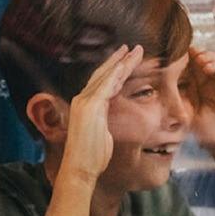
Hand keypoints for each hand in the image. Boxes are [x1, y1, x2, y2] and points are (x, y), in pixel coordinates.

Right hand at [61, 46, 141, 184]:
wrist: (79, 168)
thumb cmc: (91, 157)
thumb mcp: (101, 135)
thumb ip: (104, 123)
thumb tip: (109, 123)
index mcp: (85, 105)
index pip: (101, 82)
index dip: (114, 70)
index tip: (125, 60)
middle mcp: (82, 100)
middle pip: (103, 74)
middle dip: (119, 60)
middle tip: (132, 48)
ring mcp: (84, 101)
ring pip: (107, 76)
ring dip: (122, 62)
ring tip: (135, 51)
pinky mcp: (90, 106)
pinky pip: (106, 84)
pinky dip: (116, 73)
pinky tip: (126, 63)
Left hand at [184, 48, 214, 169]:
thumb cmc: (208, 133)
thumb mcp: (188, 115)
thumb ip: (178, 101)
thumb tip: (161, 89)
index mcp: (202, 85)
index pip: (196, 64)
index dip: (191, 57)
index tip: (184, 53)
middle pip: (210, 59)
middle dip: (203, 55)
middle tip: (196, 57)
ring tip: (206, 67)